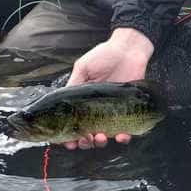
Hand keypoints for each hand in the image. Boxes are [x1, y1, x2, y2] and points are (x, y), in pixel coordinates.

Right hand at [63, 27, 153, 149]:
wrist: (129, 49)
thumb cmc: (105, 56)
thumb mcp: (83, 68)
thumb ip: (73, 85)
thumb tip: (61, 102)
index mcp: (84, 101)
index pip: (74, 122)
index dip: (69, 135)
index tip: (67, 141)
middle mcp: (97, 109)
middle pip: (88, 134)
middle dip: (84, 142)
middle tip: (84, 139)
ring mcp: (113, 112)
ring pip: (105, 136)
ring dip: (100, 142)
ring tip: (100, 137)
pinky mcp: (129, 111)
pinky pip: (127, 130)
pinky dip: (123, 137)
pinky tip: (120, 136)